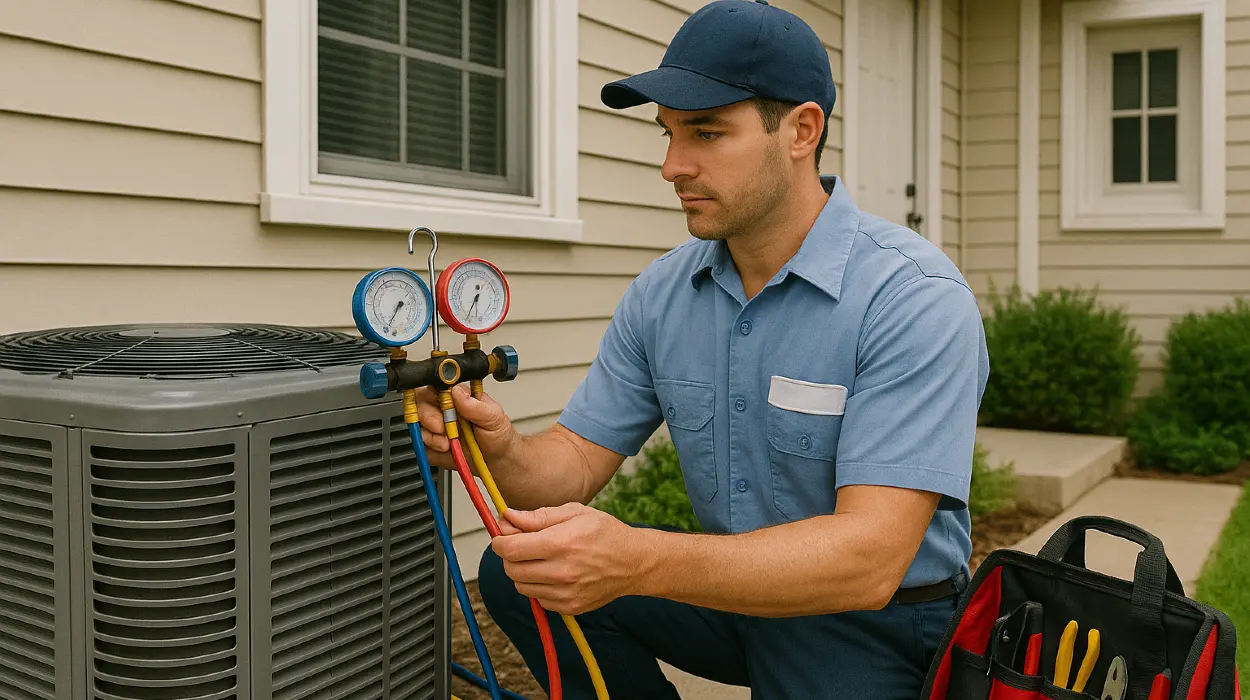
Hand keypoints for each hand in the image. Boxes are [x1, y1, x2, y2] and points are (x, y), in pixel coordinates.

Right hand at [415, 384, 516, 469]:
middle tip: (443, 428)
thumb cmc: (496, 434)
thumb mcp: (493, 416)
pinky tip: (444, 449)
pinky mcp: (430, 443)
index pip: (435, 385)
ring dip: (430, 435)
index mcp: (456, 396)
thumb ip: (476, 405)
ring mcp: (435, 426)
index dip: (433, 394)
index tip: (443, 406)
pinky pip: (420, 443)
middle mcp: (442, 408)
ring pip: (416, 424)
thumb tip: (458, 391)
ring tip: (448, 442)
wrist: (496, 460)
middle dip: (429, 417)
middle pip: (419, 402)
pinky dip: (430, 447)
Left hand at [491, 503, 648, 614]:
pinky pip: (537, 598)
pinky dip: (538, 586)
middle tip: (522, 545)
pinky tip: (554, 573)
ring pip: (521, 585)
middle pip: (511, 569)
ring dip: (523, 571)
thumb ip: (538, 516)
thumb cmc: (604, 533)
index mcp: (561, 543)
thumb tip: (507, 517)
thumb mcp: (574, 512)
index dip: (499, 541)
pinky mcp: (569, 607)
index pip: (510, 549)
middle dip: (510, 556)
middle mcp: (561, 571)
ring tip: (540, 558)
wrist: (633, 563)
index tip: (502, 536)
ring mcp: (565, 593)